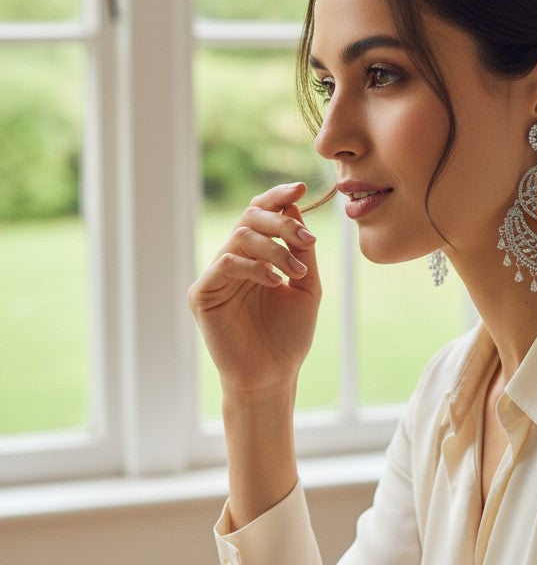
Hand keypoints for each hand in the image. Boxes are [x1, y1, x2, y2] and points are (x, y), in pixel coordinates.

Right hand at [188, 183, 321, 396]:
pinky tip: (275, 282)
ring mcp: (216, 276)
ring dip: (275, 248)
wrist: (273, 375)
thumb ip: (301, 249)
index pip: (261, 214)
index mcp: (256, 256)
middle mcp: (234, 260)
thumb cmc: (288, 335)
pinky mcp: (203, 293)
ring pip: (240, 237)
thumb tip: (295, 208)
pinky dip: (254, 267)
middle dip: (281, 222)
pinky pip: (226, 263)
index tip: (300, 189)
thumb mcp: (306, 286)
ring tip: (296, 273)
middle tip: (306, 241)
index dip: (277, 197)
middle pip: (249, 218)